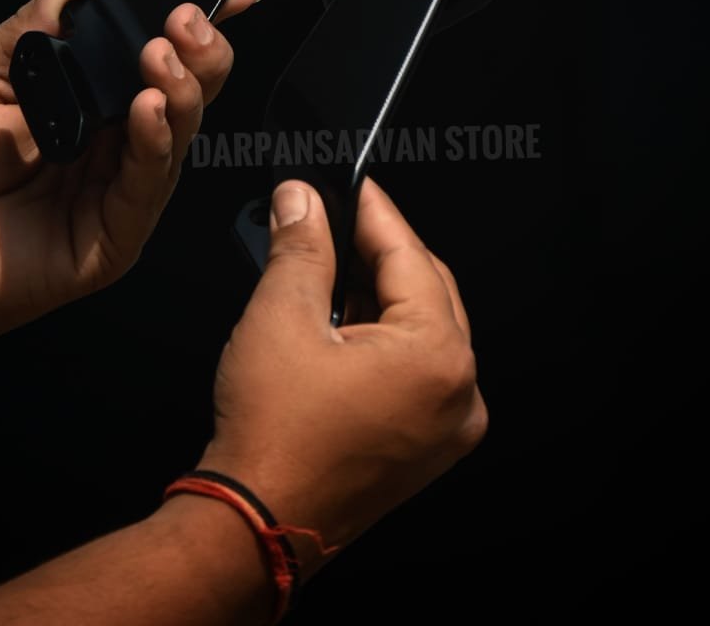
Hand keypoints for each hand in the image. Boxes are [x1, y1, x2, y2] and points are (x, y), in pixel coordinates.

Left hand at [0, 0, 259, 363]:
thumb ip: (33, 24)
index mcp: (95, 98)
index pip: (159, 52)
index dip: (198, 22)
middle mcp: (119, 140)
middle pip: (187, 89)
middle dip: (200, 49)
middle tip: (185, 19)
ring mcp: (122, 188)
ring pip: (179, 133)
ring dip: (182, 88)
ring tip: (162, 54)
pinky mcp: (117, 235)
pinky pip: (149, 183)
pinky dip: (156, 142)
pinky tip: (149, 108)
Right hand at [198, 177, 487, 574]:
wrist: (252, 525)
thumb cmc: (273, 440)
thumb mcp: (281, 316)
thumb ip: (301, 245)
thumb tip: (302, 199)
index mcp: (438, 358)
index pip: (410, 254)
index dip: (372, 210)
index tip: (347, 183)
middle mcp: (457, 395)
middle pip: (424, 289)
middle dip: (373, 252)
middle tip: (326, 220)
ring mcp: (444, 427)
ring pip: (420, 328)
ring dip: (375, 295)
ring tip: (322, 271)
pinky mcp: (422, 447)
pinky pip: (414, 370)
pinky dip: (380, 339)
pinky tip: (337, 322)